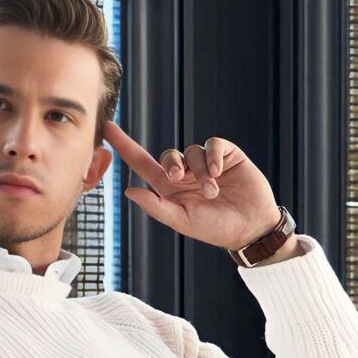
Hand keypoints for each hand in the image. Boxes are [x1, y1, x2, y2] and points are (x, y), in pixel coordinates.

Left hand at [103, 120, 280, 251]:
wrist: (250, 227)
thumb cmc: (216, 229)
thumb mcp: (183, 221)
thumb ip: (157, 207)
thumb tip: (129, 191)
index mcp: (169, 189)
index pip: (142, 163)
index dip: (124, 146)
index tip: (106, 128)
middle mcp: (186, 173)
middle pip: (167, 155)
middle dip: (171, 164)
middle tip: (180, 179)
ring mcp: (205, 163)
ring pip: (191, 151)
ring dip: (199, 171)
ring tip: (212, 192)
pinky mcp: (226, 155)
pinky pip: (212, 144)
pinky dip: (212, 156)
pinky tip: (218, 173)